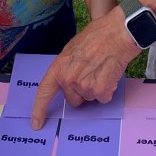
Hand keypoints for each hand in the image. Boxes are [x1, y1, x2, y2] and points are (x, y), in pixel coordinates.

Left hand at [31, 6, 141, 129]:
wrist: (119, 32)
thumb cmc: (98, 35)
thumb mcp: (73, 49)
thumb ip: (67, 67)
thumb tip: (68, 80)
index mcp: (59, 67)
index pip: (44, 92)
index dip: (39, 110)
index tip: (37, 123)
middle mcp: (69, 79)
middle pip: (73, 99)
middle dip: (81, 91)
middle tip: (91, 73)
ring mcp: (84, 86)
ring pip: (90, 98)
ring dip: (96, 88)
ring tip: (102, 69)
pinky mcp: (100, 90)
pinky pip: (103, 98)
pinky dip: (108, 89)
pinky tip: (110, 74)